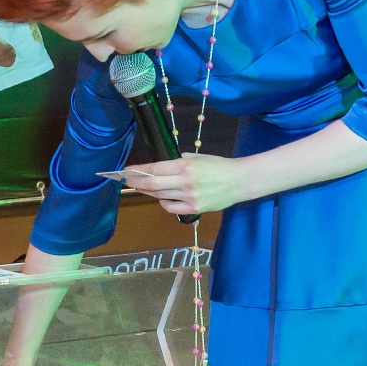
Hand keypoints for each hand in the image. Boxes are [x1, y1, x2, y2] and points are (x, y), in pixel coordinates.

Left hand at [122, 153, 249, 216]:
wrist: (239, 181)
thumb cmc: (219, 165)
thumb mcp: (198, 157)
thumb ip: (179, 161)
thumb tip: (161, 167)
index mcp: (186, 165)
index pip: (155, 169)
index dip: (138, 171)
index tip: (126, 171)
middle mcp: (185, 181)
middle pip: (153, 184)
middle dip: (137, 182)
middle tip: (127, 180)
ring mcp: (190, 197)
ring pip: (160, 196)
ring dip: (149, 192)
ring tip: (144, 187)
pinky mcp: (195, 208)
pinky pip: (171, 208)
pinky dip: (164, 202)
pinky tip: (164, 198)